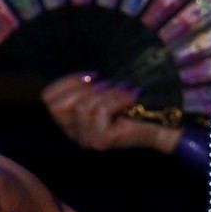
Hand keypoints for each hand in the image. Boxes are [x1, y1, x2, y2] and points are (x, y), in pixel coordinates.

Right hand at [41, 73, 181, 154]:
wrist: (163, 121)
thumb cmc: (134, 99)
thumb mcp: (107, 86)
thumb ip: (89, 81)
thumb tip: (85, 70)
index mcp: (70, 118)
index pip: (48, 97)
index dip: (68, 80)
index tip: (94, 74)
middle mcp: (74, 132)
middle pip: (57, 104)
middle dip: (84, 87)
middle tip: (108, 83)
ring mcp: (86, 140)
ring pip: (81, 106)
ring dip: (106, 93)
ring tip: (123, 90)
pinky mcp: (101, 141)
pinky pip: (99, 111)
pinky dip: (116, 99)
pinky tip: (130, 96)